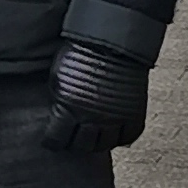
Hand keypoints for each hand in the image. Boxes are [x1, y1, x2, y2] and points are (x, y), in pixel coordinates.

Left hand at [43, 36, 145, 152]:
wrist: (112, 42)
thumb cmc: (79, 54)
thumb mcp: (58, 78)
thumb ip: (58, 102)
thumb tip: (56, 119)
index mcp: (68, 108)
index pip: (56, 140)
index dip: (53, 142)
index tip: (52, 140)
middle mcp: (92, 118)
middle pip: (81, 146)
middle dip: (74, 143)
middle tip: (72, 138)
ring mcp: (115, 118)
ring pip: (104, 145)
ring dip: (96, 142)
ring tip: (92, 136)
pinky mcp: (134, 114)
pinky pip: (128, 137)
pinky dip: (120, 138)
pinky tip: (113, 132)